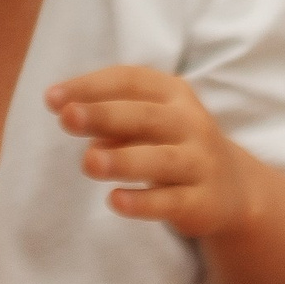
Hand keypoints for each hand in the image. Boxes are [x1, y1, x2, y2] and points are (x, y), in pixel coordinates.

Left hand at [49, 67, 257, 237]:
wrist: (232, 189)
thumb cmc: (172, 143)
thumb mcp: (148, 122)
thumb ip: (113, 118)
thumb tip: (71, 116)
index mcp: (173, 94)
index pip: (130, 81)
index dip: (91, 86)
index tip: (52, 98)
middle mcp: (190, 123)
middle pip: (144, 116)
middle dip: (104, 115)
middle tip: (67, 118)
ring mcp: (200, 163)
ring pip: (160, 160)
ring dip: (123, 160)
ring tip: (88, 163)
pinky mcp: (202, 202)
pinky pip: (170, 201)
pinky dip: (143, 202)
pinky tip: (115, 200)